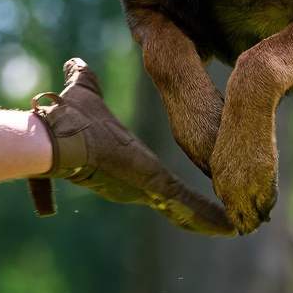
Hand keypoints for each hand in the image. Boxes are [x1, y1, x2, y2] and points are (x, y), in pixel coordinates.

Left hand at [33, 58, 232, 235]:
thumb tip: (74, 62)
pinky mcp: (154, 188)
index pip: (155, 181)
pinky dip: (208, 217)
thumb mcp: (85, 93)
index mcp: (127, 164)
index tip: (179, 195)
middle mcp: (137, 183)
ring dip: (207, 219)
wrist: (58, 136)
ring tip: (234, 230)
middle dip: (196, 214)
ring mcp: (146, 189)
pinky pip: (188, 206)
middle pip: (173, 202)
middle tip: (222, 223)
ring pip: (185, 209)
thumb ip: (83, 79)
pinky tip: (229, 229)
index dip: (170, 189)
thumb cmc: (68, 119)